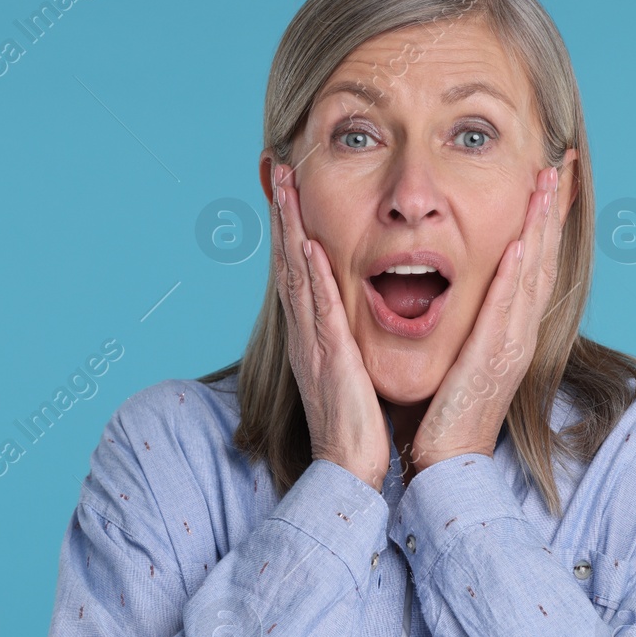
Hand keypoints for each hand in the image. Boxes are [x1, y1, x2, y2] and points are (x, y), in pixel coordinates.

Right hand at [270, 163, 390, 491]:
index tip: (289, 187)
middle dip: (283, 213)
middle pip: (288, 261)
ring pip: (296, 275)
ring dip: (289, 229)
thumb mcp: (350, 368)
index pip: (300, 268)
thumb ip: (346, 337)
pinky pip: (317, 312)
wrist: (349, 467)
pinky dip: (310, 278)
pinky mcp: (328, 360)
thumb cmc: (357, 422)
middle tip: (279, 169)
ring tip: (285, 188)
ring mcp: (313, 344)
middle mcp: (306, 332)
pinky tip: (307, 248)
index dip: (291, 225)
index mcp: (314, 333)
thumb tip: (350, 310)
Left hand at [406, 164, 565, 473]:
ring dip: (542, 226)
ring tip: (547, 183)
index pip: (534, 262)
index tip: (550, 178)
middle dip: (553, 208)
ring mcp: (511, 346)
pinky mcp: (492, 362)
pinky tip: (522, 243)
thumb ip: (470, 321)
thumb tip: (466, 290)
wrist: (447, 461)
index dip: (545, 218)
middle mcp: (519, 333)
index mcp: (511, 329)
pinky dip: (517, 275)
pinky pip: (508, 310)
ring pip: (534, 275)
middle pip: (545, 258)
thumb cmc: (447, 412)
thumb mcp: (464, 355)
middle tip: (562, 162)